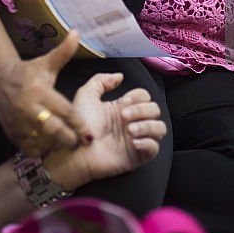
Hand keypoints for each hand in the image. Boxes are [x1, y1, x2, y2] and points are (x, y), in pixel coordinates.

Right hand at [0, 31, 90, 155]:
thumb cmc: (28, 73)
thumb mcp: (46, 63)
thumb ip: (64, 52)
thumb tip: (77, 32)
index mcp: (40, 92)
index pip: (65, 112)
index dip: (79, 124)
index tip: (90, 134)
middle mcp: (29, 109)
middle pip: (54, 131)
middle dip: (69, 139)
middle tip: (81, 143)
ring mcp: (19, 124)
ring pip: (42, 143)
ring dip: (57, 146)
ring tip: (68, 145)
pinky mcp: (13, 134)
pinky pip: (31, 148)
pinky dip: (42, 150)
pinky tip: (51, 146)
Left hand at [46, 72, 165, 189]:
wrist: (74, 152)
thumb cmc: (77, 127)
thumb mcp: (86, 96)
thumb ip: (101, 81)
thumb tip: (119, 76)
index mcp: (122, 108)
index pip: (144, 96)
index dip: (138, 97)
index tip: (124, 101)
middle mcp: (132, 122)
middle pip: (154, 110)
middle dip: (142, 110)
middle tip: (124, 116)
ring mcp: (136, 139)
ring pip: (160, 128)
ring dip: (148, 126)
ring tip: (130, 130)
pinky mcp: (137, 156)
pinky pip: (154, 148)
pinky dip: (148, 143)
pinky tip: (134, 141)